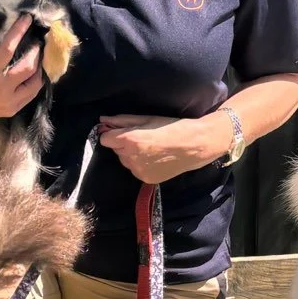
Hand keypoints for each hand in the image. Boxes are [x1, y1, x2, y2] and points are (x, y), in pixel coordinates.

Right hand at [0, 16, 42, 129]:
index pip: (8, 49)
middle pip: (29, 67)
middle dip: (36, 51)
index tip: (27, 19)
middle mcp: (1, 88)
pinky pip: (31, 94)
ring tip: (38, 56)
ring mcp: (9, 101)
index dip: (19, 31)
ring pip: (35, 83)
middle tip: (36, 41)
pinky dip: (36, 82)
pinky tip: (34, 72)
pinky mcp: (12, 109)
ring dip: (39, 68)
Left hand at [98, 113, 226, 184]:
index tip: (124, 131)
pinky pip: (135, 170)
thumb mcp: (147, 119)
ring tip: (152, 149)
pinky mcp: (146, 179)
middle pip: (116, 150)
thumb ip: (122, 121)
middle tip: (144, 138)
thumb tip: (103, 121)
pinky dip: (141, 164)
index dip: (113, 134)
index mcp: (130, 140)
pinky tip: (156, 159)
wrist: (194, 146)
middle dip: (124, 144)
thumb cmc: (172, 127)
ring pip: (125, 161)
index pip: (105, 139)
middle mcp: (131, 158)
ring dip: (132, 155)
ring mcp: (138, 171)